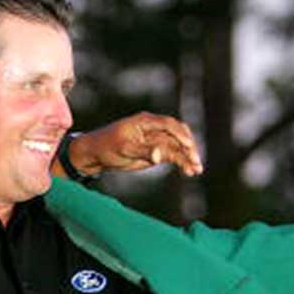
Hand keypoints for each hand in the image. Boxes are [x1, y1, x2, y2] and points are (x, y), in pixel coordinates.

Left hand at [63, 112, 202, 177]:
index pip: (168, 124)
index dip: (181, 134)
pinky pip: (173, 156)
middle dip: (188, 148)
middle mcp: (154, 128)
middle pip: (178, 135)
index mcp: (146, 121)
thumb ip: (143, 151)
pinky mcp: (157, 152)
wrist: (97, 154)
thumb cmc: (107, 146)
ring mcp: (156, 140)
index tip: (189, 146)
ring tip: (196, 170)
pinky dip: (182, 163)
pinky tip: (190, 172)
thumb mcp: (123, 148)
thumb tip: (160, 155)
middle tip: (196, 161)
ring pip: (178, 147)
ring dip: (188, 157)